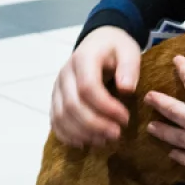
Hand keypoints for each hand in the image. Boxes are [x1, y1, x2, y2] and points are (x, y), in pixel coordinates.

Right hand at [51, 26, 140, 147]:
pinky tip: (85, 142)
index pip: (88, 87)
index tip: (125, 118)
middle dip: (95, 124)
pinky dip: (67, 135)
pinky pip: (55, 121)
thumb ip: (129, 67)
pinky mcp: (56, 99)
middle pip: (72, 105)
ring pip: (61, 116)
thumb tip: (126, 88)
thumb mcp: (129, 50)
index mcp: (83, 59)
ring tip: (104, 140)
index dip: (106, 107)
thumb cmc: (116, 48)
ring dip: (82, 133)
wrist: (99, 42)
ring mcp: (57, 87)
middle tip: (117, 134)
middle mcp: (65, 74)